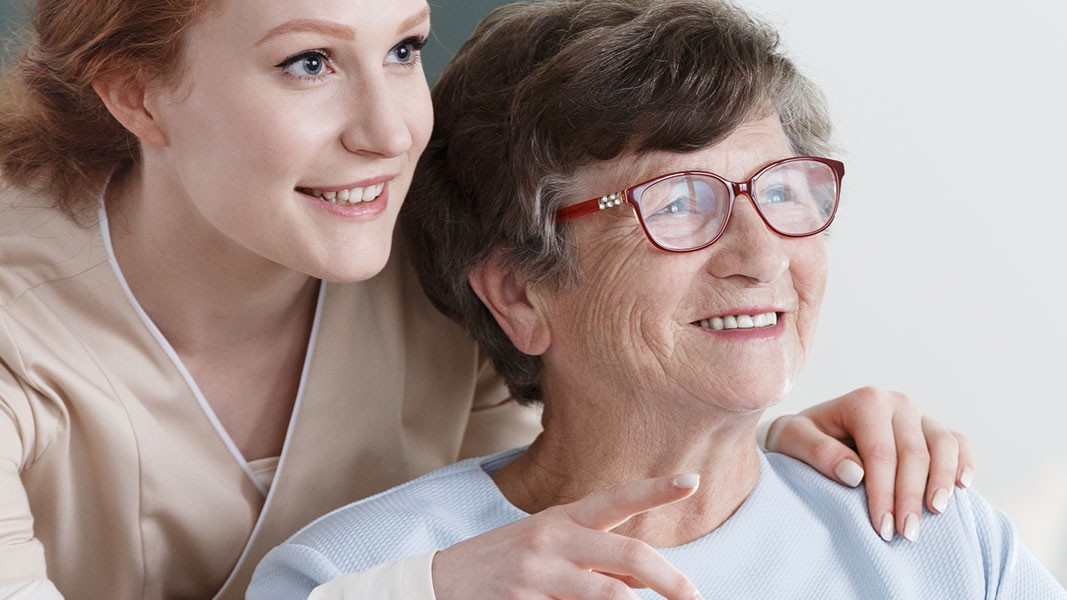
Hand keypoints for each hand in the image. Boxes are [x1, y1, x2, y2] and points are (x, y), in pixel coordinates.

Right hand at [431, 474, 703, 599]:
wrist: (437, 584)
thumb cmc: (504, 564)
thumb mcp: (549, 549)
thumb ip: (597, 560)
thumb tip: (648, 580)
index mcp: (562, 519)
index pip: (616, 500)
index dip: (654, 490)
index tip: (691, 480)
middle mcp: (552, 540)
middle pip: (628, 553)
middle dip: (670, 579)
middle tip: (695, 597)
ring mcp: (537, 575)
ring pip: (609, 595)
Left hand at [765, 386, 973, 542]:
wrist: (810, 430)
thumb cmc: (800, 438)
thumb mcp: (792, 439)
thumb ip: (818, 452)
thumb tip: (855, 474)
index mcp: (865, 402)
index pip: (881, 453)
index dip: (884, 493)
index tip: (883, 528)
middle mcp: (896, 403)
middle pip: (914, 454)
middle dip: (910, 497)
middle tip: (906, 535)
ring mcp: (917, 414)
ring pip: (943, 446)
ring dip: (942, 482)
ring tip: (935, 513)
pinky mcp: (931, 428)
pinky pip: (957, 442)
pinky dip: (963, 462)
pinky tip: (961, 488)